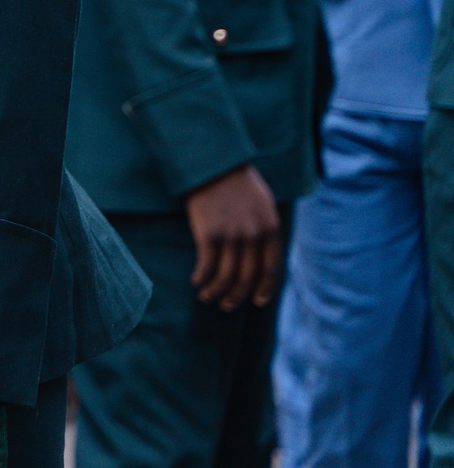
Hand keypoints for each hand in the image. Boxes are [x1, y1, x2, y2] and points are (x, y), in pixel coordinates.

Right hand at [184, 163, 283, 309]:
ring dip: (217, 292)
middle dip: (237, 296)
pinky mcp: (209, 234)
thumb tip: (260, 253)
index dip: (264, 288)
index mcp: (271, 228)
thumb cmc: (235, 180)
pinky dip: (202, 277)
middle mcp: (254, 236)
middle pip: (247, 277)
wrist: (212, 162)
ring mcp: (232, 236)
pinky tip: (196, 281)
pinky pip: (207, 265)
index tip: (256, 301)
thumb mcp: (262, 202)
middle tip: (226, 305)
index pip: (271, 269)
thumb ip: (264, 227)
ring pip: (227, 276)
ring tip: (207, 297)